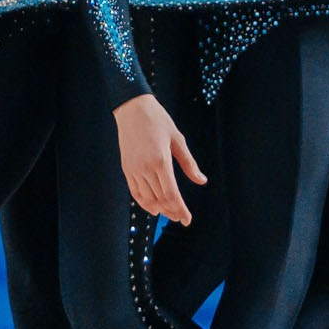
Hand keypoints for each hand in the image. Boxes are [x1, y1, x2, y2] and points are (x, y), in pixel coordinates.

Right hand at [112, 93, 204, 222]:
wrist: (132, 108)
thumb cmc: (158, 120)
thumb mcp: (178, 140)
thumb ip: (189, 163)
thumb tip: (201, 181)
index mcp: (161, 161)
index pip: (172, 194)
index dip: (180, 209)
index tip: (187, 219)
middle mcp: (146, 168)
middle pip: (160, 199)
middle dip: (172, 212)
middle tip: (182, 219)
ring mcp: (134, 169)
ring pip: (147, 198)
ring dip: (160, 209)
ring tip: (170, 214)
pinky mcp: (127, 168)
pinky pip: (135, 192)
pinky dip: (144, 203)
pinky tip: (154, 208)